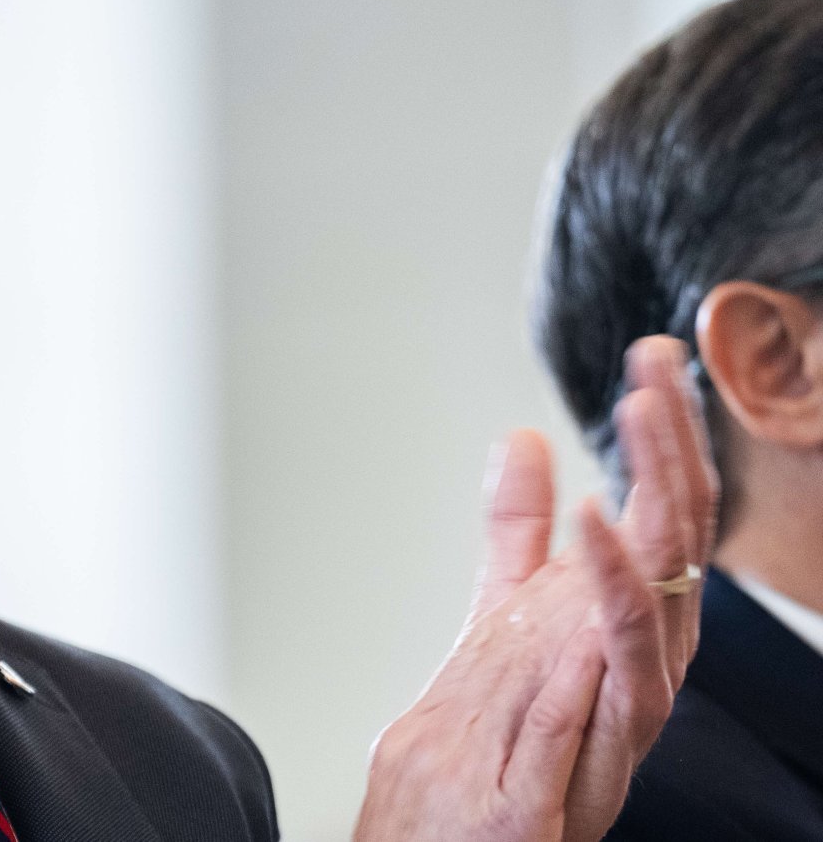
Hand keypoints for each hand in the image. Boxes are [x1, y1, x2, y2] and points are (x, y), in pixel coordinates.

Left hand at [353, 337, 717, 841]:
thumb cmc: (505, 731)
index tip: (649, 355)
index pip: (656, 504)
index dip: (660, 431)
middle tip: (656, 373)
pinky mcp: (611, 733)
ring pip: (664, 580)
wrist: (473, 836)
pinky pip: (625, 654)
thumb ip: (517, 531)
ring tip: (641, 420)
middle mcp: (644, 644)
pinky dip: (616, 587)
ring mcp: (634, 689)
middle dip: (671, 448)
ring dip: (654, 497)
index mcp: (621, 608)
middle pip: (674, 530)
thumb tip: (522, 440)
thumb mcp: (506, 610)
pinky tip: (599, 526)